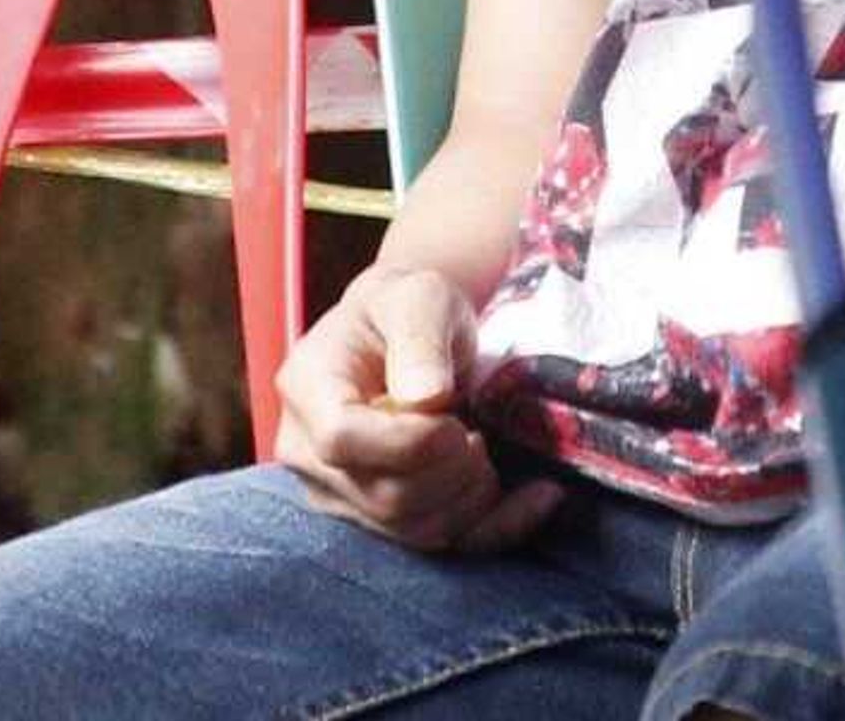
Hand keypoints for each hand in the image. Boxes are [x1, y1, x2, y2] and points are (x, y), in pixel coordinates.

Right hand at [270, 267, 560, 552]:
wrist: (406, 334)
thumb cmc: (409, 308)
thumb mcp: (420, 298)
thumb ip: (420, 339)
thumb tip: (425, 397)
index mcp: (307, 387)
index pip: (341, 440)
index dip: (408, 442)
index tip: (453, 419)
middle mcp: (306, 451)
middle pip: (383, 496)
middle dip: (452, 470)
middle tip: (477, 430)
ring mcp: (338, 493)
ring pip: (414, 530)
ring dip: (472, 496)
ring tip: (483, 445)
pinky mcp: (377, 520)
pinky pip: (441, 546)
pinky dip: (498, 525)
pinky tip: (538, 496)